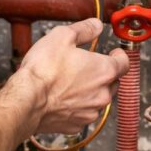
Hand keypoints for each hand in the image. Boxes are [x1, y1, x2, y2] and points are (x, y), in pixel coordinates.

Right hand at [14, 18, 129, 134]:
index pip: (124, 63)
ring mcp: (90, 112)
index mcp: (104, 71)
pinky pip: (82, 113)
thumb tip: (96, 25)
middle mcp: (102, 94)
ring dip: (89, 91)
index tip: (113, 53)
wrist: (26, 101)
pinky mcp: (76, 125)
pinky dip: (76, 106)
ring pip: (97, 99)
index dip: (119, 56)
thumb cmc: (43, 71)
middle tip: (86, 67)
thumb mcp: (62, 36)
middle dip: (103, 74)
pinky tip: (62, 98)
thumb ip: (84, 29)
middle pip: (112, 82)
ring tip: (70, 83)